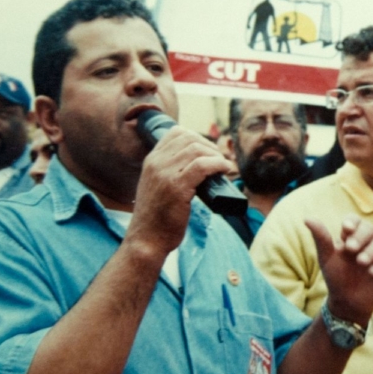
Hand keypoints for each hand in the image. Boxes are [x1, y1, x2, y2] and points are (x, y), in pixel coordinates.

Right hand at [129, 126, 234, 257]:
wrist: (146, 240)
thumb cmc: (156, 218)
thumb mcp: (156, 187)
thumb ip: (168, 173)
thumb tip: (197, 165)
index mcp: (151, 161)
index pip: (176, 133)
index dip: (198, 138)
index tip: (209, 152)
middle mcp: (156, 163)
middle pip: (190, 139)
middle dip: (210, 147)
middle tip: (220, 161)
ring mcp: (165, 175)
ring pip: (197, 150)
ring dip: (216, 156)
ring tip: (224, 167)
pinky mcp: (176, 188)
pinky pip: (202, 165)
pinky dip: (218, 164)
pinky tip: (225, 169)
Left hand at [307, 215, 372, 326]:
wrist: (347, 301)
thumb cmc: (336, 277)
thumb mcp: (326, 257)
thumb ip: (320, 237)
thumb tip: (306, 218)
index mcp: (354, 236)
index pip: (356, 221)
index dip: (353, 223)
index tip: (346, 229)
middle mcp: (370, 241)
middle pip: (370, 229)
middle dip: (361, 237)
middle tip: (351, 249)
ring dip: (372, 251)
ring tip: (361, 263)